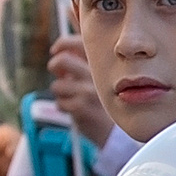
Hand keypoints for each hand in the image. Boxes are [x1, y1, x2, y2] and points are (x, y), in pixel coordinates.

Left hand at [44, 34, 111, 148]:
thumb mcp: (106, 78)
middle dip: (54, 66)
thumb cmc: (111, 104)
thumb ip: (88, 63)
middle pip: (61, 60)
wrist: (121, 133)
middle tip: (59, 73)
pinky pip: (60, 103)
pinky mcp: (81, 107)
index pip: (77, 42)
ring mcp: (87, 91)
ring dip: (61, 92)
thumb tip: (64, 52)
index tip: (56, 50)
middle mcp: (96, 75)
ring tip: (74, 98)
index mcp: (103, 63)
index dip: (63, 44)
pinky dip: (64, 107)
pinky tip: (77, 111)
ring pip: (58, 85)